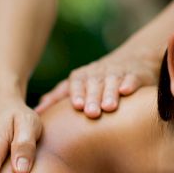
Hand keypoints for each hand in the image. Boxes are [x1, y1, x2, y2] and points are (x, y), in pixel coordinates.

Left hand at [34, 46, 159, 117]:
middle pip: (94, 84)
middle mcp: (99, 73)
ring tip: (109, 107)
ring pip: (113, 82)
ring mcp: (118, 73)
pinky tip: (127, 91)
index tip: (77, 105)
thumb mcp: (77, 85)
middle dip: (93, 97)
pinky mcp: (136, 74)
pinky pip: (132, 78)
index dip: (78, 93)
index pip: (77, 83)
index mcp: (83, 77)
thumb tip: (37, 110)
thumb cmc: (97, 80)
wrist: (133, 59)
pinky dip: (130, 83)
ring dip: (110, 93)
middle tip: (92, 113)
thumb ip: (58, 96)